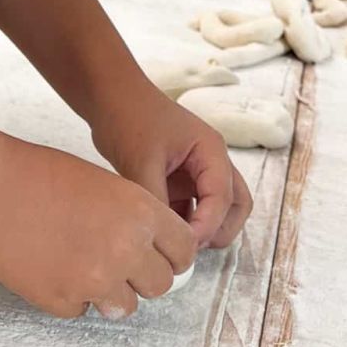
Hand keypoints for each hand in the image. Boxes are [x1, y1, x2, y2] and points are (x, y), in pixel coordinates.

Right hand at [0, 142, 197, 318]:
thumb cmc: (44, 178)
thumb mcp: (110, 186)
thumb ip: (139, 219)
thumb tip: (157, 251)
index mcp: (143, 214)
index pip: (185, 251)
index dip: (174, 254)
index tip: (162, 256)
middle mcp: (127, 250)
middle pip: (161, 284)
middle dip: (144, 276)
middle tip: (121, 263)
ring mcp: (96, 280)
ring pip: (127, 306)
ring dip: (113, 292)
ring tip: (85, 265)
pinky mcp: (63, 301)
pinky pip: (84, 310)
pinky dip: (73, 297)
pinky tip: (53, 268)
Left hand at [90, 86, 252, 249]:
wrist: (110, 98)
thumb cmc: (130, 117)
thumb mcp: (141, 160)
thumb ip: (155, 198)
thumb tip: (164, 234)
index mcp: (212, 151)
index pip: (223, 197)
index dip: (207, 225)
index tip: (184, 245)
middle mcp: (212, 162)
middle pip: (236, 205)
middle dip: (219, 230)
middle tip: (189, 249)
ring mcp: (197, 172)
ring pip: (218, 209)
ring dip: (205, 229)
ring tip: (177, 244)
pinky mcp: (179, 181)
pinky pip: (192, 209)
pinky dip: (184, 224)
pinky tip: (161, 233)